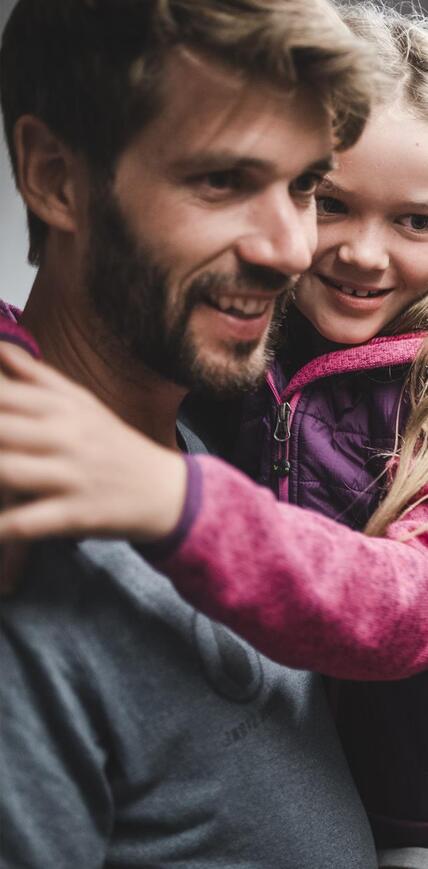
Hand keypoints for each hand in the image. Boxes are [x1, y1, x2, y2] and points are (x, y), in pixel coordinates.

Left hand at [0, 344, 186, 548]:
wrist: (165, 491)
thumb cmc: (114, 445)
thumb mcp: (82, 404)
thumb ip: (37, 378)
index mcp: (63, 407)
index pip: (5, 394)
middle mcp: (66, 436)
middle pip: (2, 429)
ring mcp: (71, 476)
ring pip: (9, 471)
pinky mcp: (76, 514)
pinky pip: (29, 522)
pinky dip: (0, 526)